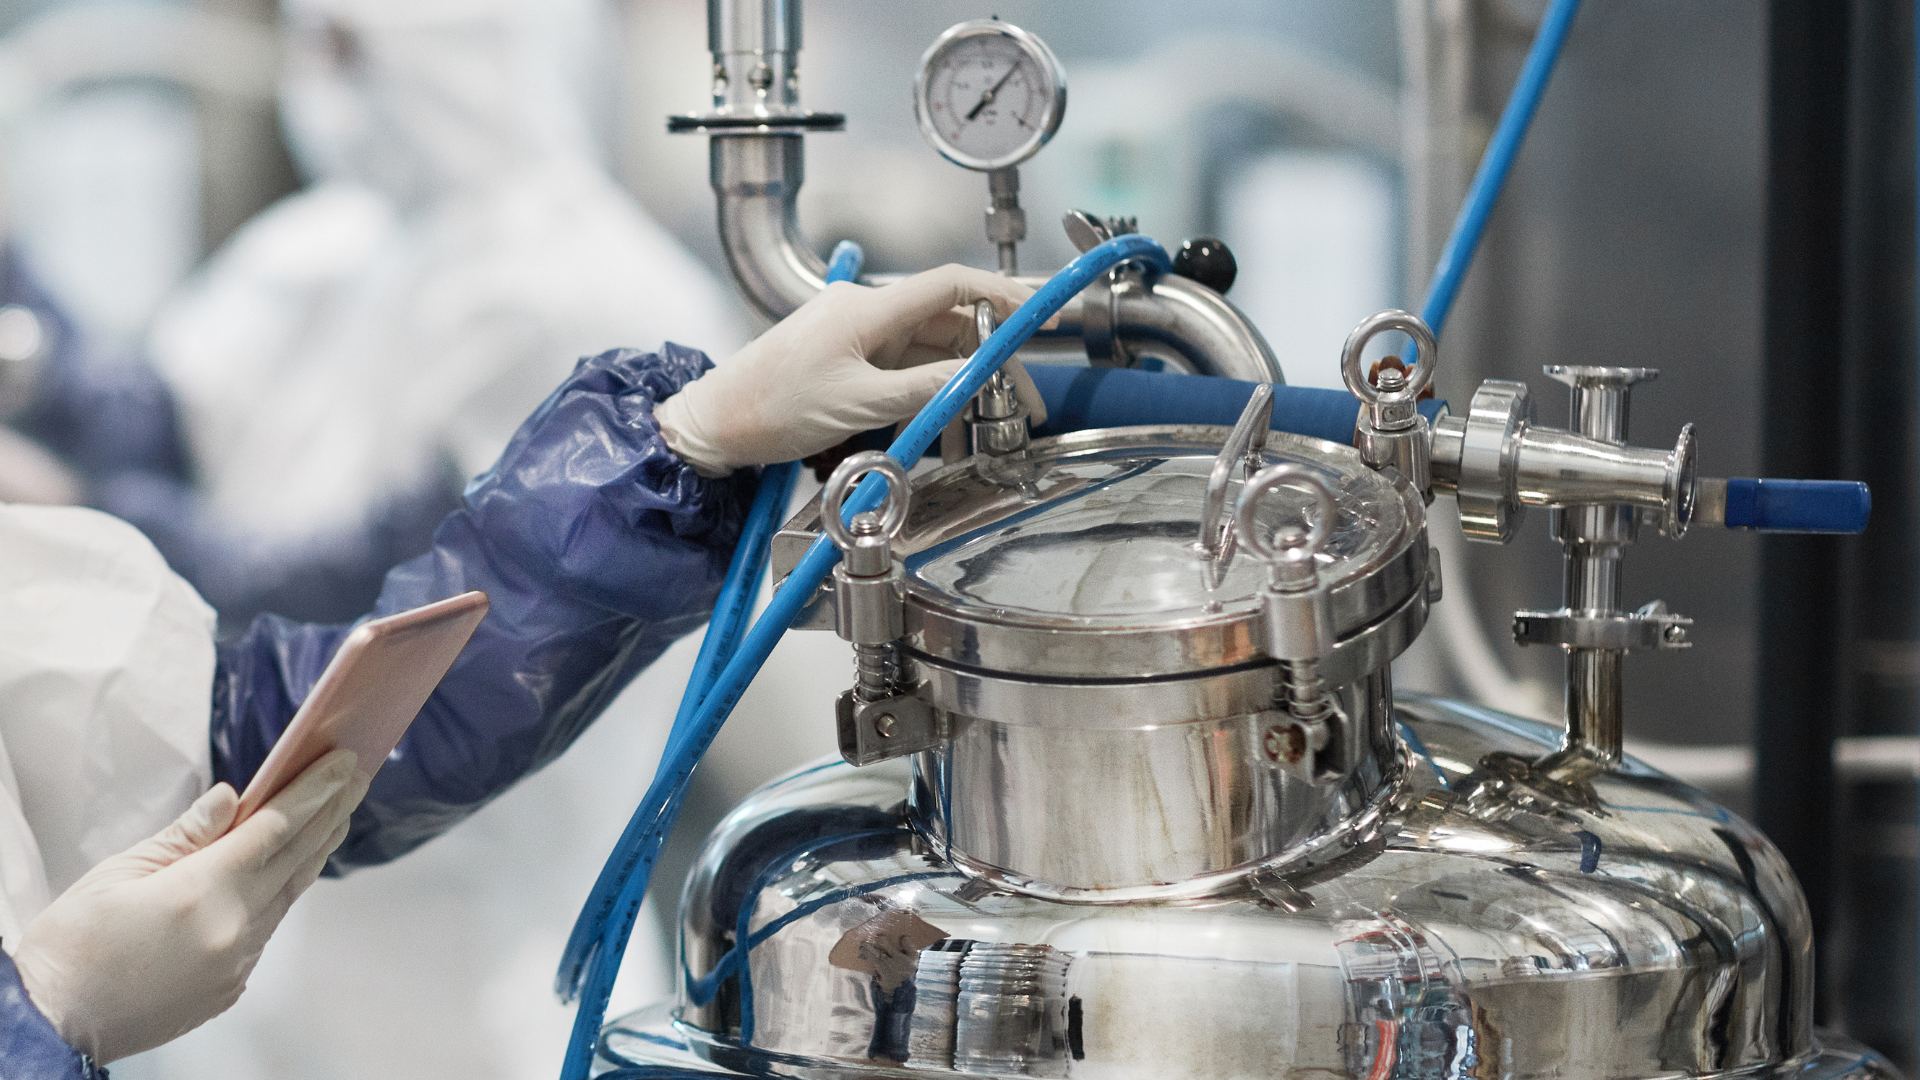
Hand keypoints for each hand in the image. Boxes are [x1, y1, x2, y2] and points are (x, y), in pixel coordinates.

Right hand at [13, 750, 368, 1063]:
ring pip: (288, 894)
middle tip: (356, 775)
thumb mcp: (119, 872)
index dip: (314, 790)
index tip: (343, 762)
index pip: (276, 827)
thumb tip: (233, 798)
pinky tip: (289, 872)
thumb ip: (186, 834)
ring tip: (336, 815)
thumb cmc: (71, 946)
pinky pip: (266, 929)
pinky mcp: (230, 985)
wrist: (53, 1024)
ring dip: (314, 851)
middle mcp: (231, 928)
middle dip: (330, 811)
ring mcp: (236, 961)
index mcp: (201, 891)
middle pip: (296, 857)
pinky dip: (281, 893)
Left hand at [656, 264, 1037, 474]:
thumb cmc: (770, 409)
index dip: (1001, 293)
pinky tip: (945, 423)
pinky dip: (930, 392)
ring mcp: (856, 335)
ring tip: (989, 424)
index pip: (950, 284)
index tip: (1039, 312)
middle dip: (992, 359)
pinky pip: (904, 369)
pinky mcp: (848, 358)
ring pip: (931, 350)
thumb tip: (976, 377)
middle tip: (1023, 401)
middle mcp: (865, 312)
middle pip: (949, 323)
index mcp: (867, 309)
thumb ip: (924, 388)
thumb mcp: (858, 404)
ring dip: (964, 382)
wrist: (715, 424)